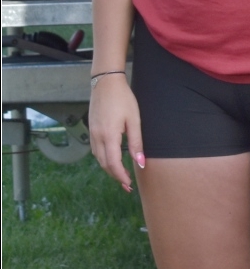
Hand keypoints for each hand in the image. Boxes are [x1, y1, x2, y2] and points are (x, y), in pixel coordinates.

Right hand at [86, 74, 142, 191]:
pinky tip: (111, 159)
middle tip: (127, 185)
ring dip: (109, 168)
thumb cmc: (123, 99)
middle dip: (115, 176)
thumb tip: (140, 162)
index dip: (120, 176)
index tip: (129, 184)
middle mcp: (97, 138)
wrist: (106, 83)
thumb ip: (136, 142)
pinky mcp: (91, 130)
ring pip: (98, 158)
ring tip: (121, 174)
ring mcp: (91, 134)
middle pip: (104, 164)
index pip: (113, 164)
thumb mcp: (134, 120)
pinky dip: (103, 159)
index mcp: (108, 136)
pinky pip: (95, 150)